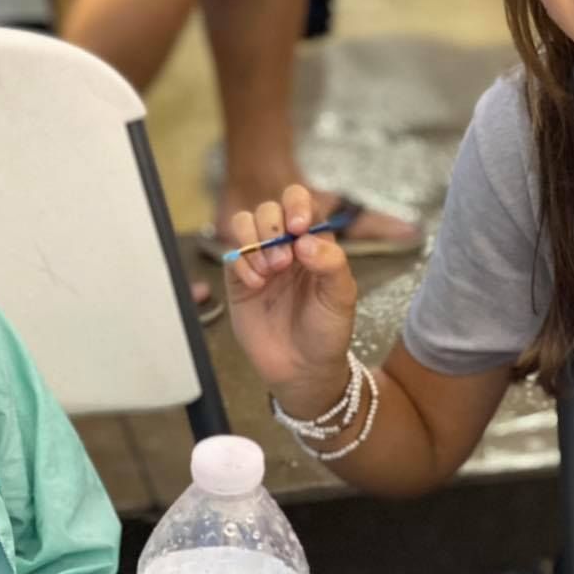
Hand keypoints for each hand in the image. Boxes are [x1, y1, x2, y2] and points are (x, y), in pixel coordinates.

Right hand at [224, 185, 358, 413]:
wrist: (303, 370)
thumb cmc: (327, 331)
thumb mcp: (341, 296)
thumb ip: (331, 262)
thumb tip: (303, 240)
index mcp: (315, 242)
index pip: (301, 203)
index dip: (296, 205)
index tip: (298, 226)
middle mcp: (286, 246)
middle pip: (269, 210)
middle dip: (273, 228)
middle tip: (283, 262)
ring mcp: (260, 261)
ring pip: (245, 224)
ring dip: (253, 241)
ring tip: (268, 272)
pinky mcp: (238, 280)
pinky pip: (231, 255)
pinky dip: (240, 263)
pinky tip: (255, 284)